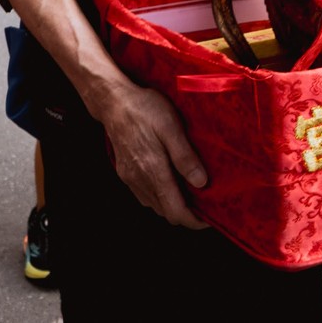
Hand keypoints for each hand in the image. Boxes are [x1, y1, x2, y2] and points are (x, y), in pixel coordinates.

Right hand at [87, 77, 207, 227]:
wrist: (113, 101)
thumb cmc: (144, 109)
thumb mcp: (171, 126)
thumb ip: (185, 156)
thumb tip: (201, 182)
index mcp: (153, 170)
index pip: (176, 212)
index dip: (194, 221)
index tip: (209, 218)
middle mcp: (140, 179)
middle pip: (167, 213)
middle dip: (186, 214)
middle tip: (204, 203)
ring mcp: (130, 178)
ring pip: (155, 206)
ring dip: (172, 205)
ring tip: (189, 192)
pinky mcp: (125, 172)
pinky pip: (144, 196)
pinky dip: (159, 197)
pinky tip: (168, 182)